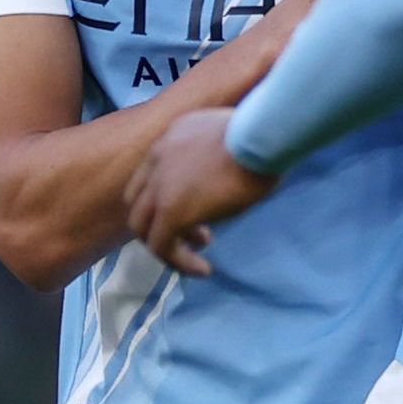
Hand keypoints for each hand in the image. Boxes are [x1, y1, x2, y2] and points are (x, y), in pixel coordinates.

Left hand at [127, 108, 274, 271]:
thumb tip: (234, 165)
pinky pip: (161, 246)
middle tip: (195, 233)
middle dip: (160, 224)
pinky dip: (179, 262)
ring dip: (168, 246)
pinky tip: (203, 269)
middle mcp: (157, 159)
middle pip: (138, 203)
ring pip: (143, 228)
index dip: (164, 198)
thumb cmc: (264, 134)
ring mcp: (160, 186)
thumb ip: (219, 150)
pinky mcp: (171, 210)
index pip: (149, 174)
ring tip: (199, 255)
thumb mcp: (231, 136)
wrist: (262, 135)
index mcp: (172, 138)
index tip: (196, 208)